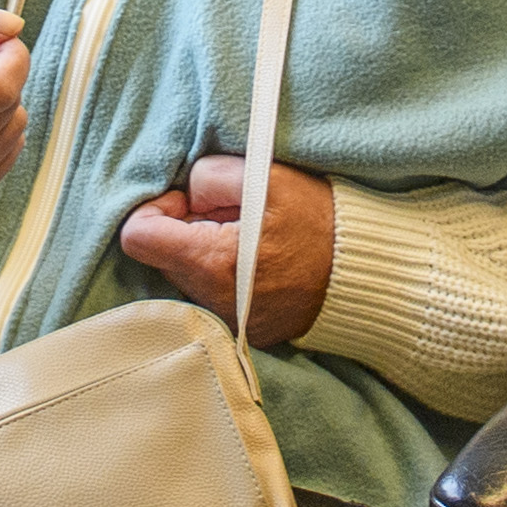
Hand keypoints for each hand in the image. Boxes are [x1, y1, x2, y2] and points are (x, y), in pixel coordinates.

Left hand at [117, 153, 337, 348]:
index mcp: (211, 263)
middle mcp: (213, 301)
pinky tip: (262, 259)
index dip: (156, 208)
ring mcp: (230, 320)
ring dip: (207, 250)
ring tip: (251, 235)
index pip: (137, 237)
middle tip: (230, 212)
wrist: (368, 276)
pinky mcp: (247, 330)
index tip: (189, 200)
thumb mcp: (267, 178)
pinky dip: (228, 273)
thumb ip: (212, 176)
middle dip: (186, 227)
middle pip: (164, 256)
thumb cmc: (322, 224)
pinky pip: (216, 294)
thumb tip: (189, 192)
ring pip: (190, 275)